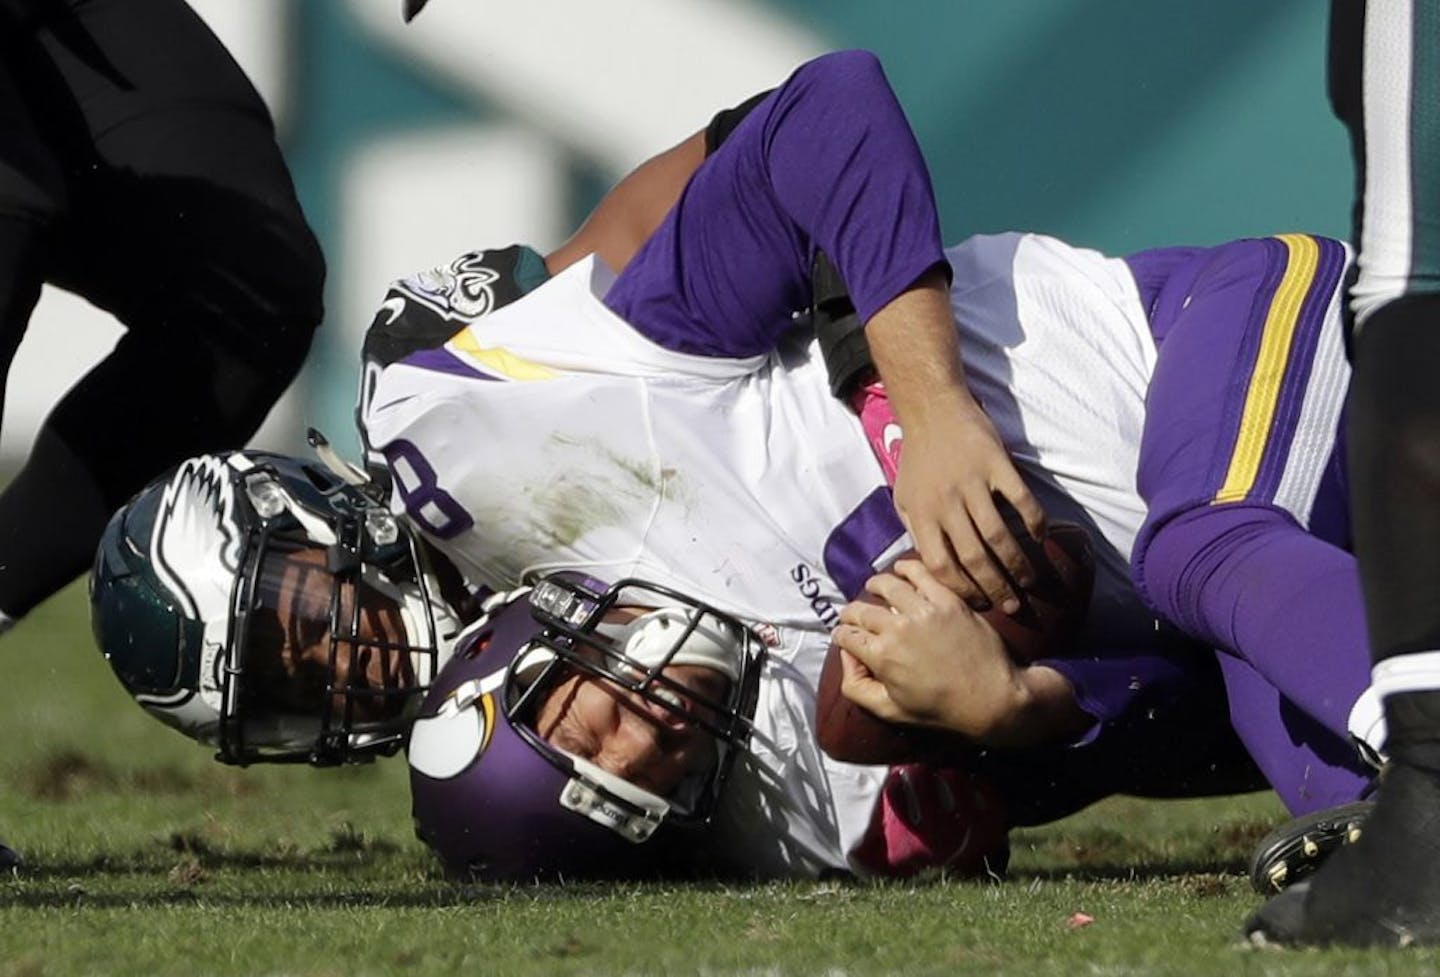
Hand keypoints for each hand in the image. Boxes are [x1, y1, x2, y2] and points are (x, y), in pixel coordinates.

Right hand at [831, 557, 1026, 740]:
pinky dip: (904, 568)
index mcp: (881, 656)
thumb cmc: (940, 709)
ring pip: (885, 584)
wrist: (991, 698)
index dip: (841, 636)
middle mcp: (897, 628)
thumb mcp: (889, 710)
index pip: (845, 635)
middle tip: (855, 616)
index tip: (847, 637)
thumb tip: (846, 657)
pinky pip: (919, 572)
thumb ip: (856, 687)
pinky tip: (900, 570)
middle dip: (851, 613)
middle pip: (860, 609)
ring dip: (873, 586)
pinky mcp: (947, 600)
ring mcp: (923, 610)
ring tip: (873, 588)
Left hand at [861, 270, 1045, 611]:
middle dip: (994, 588)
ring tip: (1030, 582)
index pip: (940, 566)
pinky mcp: (997, 465)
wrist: (932, 409)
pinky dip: (1034, 521)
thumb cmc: (919, 457)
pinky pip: (1021, 500)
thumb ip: (916, 531)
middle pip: (973, 558)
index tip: (976, 604)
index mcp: (921, 515)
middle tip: (1011, 607)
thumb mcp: (904, 497)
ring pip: (998, 536)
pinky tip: (1042, 537)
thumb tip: (932, 568)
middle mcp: (946, 503)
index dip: (960, 590)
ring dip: (1017, 564)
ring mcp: (973, 484)